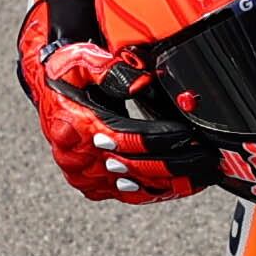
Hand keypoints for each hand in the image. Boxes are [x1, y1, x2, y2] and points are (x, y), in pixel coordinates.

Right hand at [19, 0, 207, 201]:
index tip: (191, 136)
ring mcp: (84, 175)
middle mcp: (78, 157)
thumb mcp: (83, 61)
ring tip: (204, 176)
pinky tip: (182, 187)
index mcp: (77, 126)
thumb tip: (141, 82)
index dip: (162, 139)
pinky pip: (129, 193)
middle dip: (177, 166)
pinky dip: (156, 192)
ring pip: (136, 187)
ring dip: (173, 184)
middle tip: (209, 160)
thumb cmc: (67, 74)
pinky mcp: (91, 185)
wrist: (47, 91)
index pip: (128, 139)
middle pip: (137, 168)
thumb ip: (112, 70)